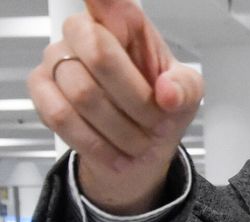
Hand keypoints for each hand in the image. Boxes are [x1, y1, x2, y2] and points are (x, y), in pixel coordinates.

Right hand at [26, 0, 202, 213]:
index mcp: (124, 21)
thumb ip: (184, 88)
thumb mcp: (186, 95)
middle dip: (137, 101)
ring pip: (83, 93)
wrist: (139, 147)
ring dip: (121, 129)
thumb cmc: (160, 107)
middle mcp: (86, 31)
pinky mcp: (41, 87)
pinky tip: (115, 150)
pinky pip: (61, 116)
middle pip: (100, 55)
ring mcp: (58, 57)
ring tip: (139, 140)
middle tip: (154, 120)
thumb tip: (167, 93)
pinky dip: (96, 143)